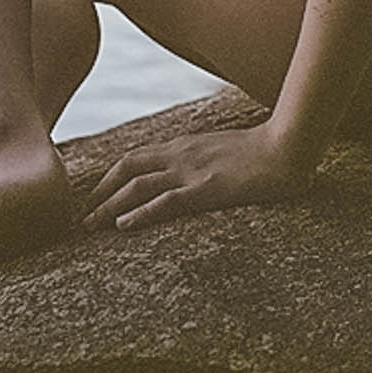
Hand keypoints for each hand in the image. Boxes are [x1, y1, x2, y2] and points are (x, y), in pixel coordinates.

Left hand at [83, 123, 310, 231]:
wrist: (288, 146)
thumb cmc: (267, 150)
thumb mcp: (227, 149)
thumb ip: (207, 157)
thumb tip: (198, 171)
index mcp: (187, 146)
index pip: (137, 157)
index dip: (111, 176)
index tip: (96, 196)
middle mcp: (182, 155)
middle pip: (128, 168)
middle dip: (100, 192)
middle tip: (83, 217)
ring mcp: (193, 171)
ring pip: (138, 186)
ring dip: (109, 206)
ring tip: (90, 226)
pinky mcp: (207, 189)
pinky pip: (166, 202)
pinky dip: (140, 214)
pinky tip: (122, 226)